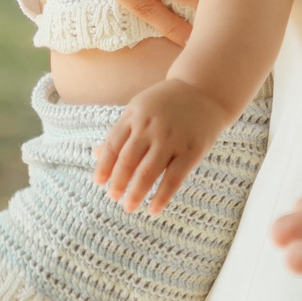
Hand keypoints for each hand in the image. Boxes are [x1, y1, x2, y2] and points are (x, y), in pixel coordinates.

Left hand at [94, 77, 232, 213]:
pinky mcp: (192, 151)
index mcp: (135, 116)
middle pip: (128, 160)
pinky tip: (153, 210)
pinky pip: (173, 179)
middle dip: (118, 182)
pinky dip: (162, 197)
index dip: (104, 166)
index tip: (98, 183)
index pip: (113, 145)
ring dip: (136, 193)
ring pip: (148, 172)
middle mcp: (151, 127)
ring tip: (128, 207)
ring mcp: (172, 139)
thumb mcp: (140, 109)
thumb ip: (121, 131)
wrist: (205, 91)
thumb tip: (96, 154)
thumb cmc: (167, 104)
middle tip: (113, 197)